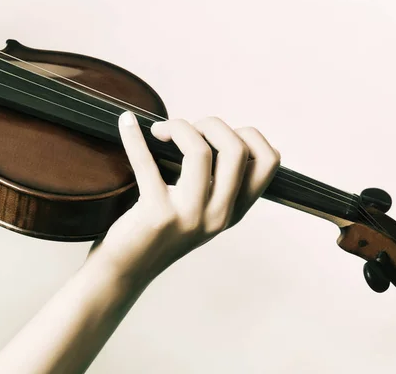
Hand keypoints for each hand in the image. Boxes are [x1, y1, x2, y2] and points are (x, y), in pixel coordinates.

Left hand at [87, 111, 279, 283]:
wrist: (128, 271)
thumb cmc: (160, 233)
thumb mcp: (201, 212)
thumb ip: (216, 182)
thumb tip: (207, 128)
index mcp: (234, 210)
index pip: (268, 162)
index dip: (248, 135)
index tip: (218, 135)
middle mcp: (218, 215)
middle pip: (237, 149)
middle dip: (212, 124)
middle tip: (185, 129)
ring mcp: (190, 216)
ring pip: (200, 151)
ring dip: (179, 127)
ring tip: (160, 131)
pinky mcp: (157, 215)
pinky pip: (147, 163)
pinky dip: (133, 137)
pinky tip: (127, 124)